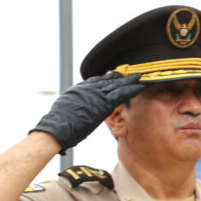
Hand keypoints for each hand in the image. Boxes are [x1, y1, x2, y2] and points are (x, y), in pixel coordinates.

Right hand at [30, 72, 144, 151]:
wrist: (59, 126)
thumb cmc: (60, 123)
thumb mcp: (67, 108)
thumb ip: (76, 104)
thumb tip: (78, 107)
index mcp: (80, 89)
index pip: (96, 81)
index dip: (106, 78)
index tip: (114, 75)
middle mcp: (89, 88)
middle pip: (108, 80)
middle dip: (120, 77)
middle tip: (129, 73)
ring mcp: (97, 94)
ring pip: (117, 84)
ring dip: (129, 81)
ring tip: (139, 77)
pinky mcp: (105, 103)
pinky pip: (121, 94)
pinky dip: (131, 89)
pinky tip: (140, 86)